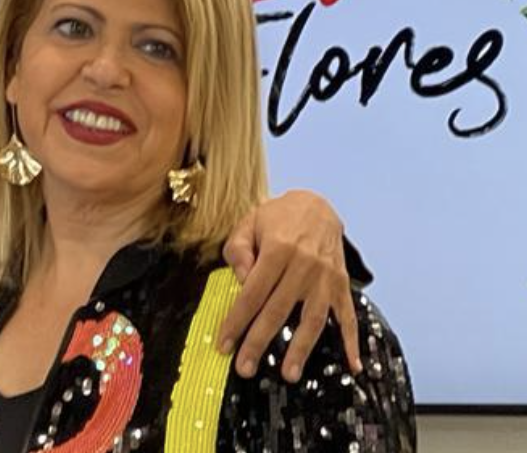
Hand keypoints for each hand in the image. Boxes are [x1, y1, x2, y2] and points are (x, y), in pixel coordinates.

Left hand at [218, 189, 359, 382]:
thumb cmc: (277, 217)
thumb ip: (238, 251)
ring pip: (312, 319)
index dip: (236, 321)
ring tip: (289, 374)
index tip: (224, 344)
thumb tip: (241, 281)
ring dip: (301, 349)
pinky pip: (348, 316)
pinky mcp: (342, 285)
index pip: (251, 293)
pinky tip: (353, 365)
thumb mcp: (248, 223)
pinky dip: (352, 341)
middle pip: (278, 311)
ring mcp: (326, 278)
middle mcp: (304, 266)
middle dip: (260, 342)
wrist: (317, 205)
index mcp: (278, 250)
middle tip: (245, 368)